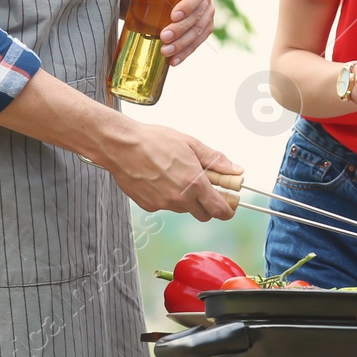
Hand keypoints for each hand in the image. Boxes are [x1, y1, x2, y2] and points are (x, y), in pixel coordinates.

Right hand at [103, 121, 239, 223]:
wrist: (121, 146)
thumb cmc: (154, 141)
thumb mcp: (191, 144)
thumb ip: (215, 160)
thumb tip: (235, 169)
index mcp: (194, 183)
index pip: (219, 210)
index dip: (228, 210)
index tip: (230, 204)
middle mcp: (180, 199)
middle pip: (203, 215)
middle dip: (208, 205)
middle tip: (205, 188)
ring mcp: (163, 205)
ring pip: (183, 209)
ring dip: (187, 199)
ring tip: (177, 175)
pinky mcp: (148, 206)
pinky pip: (165, 206)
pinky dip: (168, 196)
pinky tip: (160, 178)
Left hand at [118, 0, 215, 65]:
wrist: (152, 0)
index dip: (189, 4)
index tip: (173, 16)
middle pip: (198, 14)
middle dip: (181, 28)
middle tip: (164, 37)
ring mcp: (206, 14)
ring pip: (199, 31)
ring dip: (183, 43)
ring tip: (165, 51)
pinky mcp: (203, 29)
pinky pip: (198, 42)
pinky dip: (186, 52)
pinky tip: (173, 60)